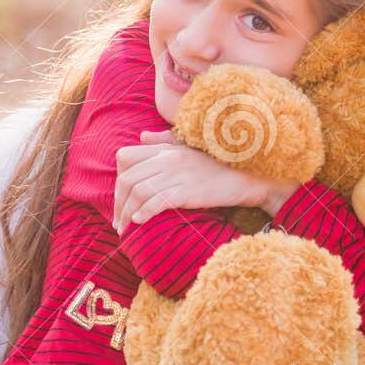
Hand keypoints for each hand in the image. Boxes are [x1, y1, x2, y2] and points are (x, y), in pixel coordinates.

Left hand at [113, 130, 299, 232]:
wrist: (246, 176)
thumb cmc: (218, 165)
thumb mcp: (189, 148)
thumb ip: (164, 141)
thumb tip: (142, 136)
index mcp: (165, 149)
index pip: (125, 158)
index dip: (118, 181)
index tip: (121, 200)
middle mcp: (167, 159)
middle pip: (127, 178)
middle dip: (118, 203)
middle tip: (118, 222)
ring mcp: (177, 175)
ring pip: (138, 192)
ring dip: (126, 213)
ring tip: (125, 229)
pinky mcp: (188, 191)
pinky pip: (157, 201)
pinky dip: (144, 212)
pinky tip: (139, 222)